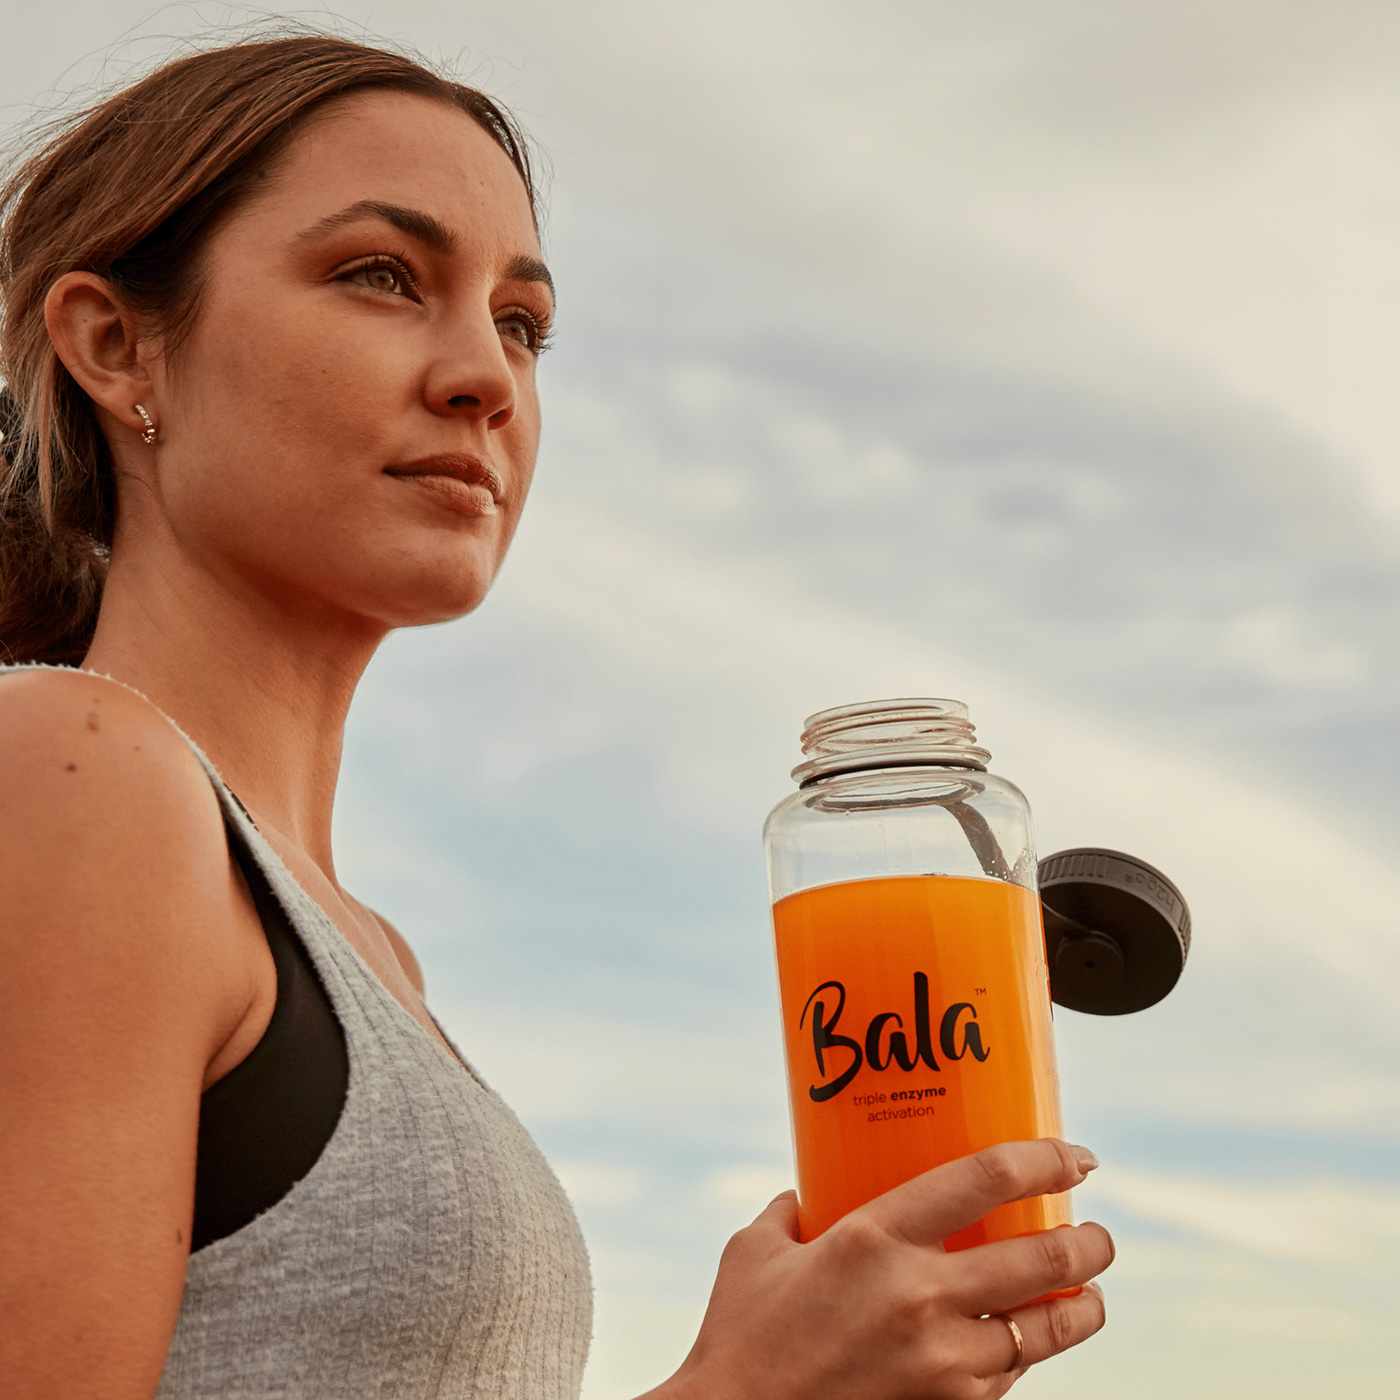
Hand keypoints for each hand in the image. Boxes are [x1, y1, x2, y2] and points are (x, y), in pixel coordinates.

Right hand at [648, 1139, 1110, 1399]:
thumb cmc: (740, 1337)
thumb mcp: (756, 1252)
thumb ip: (790, 1213)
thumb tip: (802, 1196)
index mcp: (873, 1237)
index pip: (984, 1179)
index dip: (1043, 1160)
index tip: (1075, 1157)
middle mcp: (919, 1295)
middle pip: (1041, 1259)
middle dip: (1087, 1244)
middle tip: (1097, 1235)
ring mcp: (939, 1363)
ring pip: (1044, 1331)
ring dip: (1080, 1310)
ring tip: (1091, 1296)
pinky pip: (1007, 1379)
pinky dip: (1025, 1358)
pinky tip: (1025, 1345)